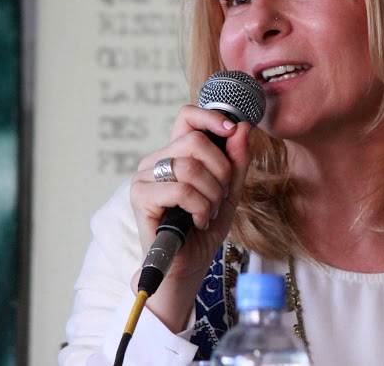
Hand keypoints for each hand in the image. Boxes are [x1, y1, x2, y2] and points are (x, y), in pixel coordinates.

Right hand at [128, 105, 251, 330]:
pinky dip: (200, 207)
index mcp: (176, 153)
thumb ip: (237, 161)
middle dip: (221, 169)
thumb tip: (242, 127)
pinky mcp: (140, 197)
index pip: (187, 116)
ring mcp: (145, 177)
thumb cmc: (204, 227)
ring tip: (209, 212)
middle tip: (222, 195)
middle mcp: (157, 160)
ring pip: (190, 166)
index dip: (211, 116)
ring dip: (211, 193)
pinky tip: (199, 221)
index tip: (232, 130)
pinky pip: (181, 190)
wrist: (188, 266)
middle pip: (195, 141)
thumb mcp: (230, 190)